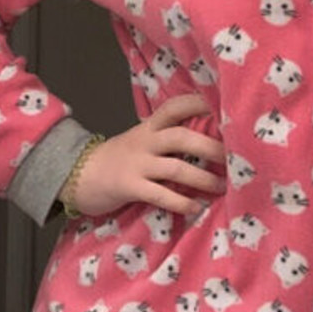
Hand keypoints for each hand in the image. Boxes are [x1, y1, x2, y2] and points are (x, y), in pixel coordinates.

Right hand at [64, 93, 227, 219]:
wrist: (78, 175)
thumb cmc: (119, 159)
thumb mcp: (141, 140)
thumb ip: (166, 138)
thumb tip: (209, 140)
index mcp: (149, 127)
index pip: (175, 107)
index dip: (199, 104)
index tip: (224, 109)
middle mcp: (145, 141)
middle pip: (182, 137)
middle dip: (211, 148)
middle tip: (234, 160)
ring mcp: (136, 164)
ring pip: (176, 168)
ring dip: (203, 179)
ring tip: (222, 187)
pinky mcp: (129, 186)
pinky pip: (161, 195)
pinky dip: (182, 202)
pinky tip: (196, 207)